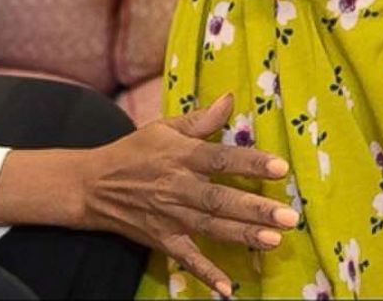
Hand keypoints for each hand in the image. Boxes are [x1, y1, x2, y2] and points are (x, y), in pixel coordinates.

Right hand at [0, 94, 297, 299]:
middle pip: (218, 198)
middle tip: (288, 216)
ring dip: (242, 235)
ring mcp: (169, 216)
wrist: (94, 184)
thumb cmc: (134, 151)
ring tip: (274, 240)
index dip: (248, 162)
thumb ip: (199, 119)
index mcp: (178, 156)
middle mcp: (176, 186)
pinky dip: (205, 272)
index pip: (217, 158)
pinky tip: (228, 288)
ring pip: (210, 227)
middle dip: (254, 208)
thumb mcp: (163, 128)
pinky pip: (186, 258)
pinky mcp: (162, 239)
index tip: (279, 167)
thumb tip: (231, 99)